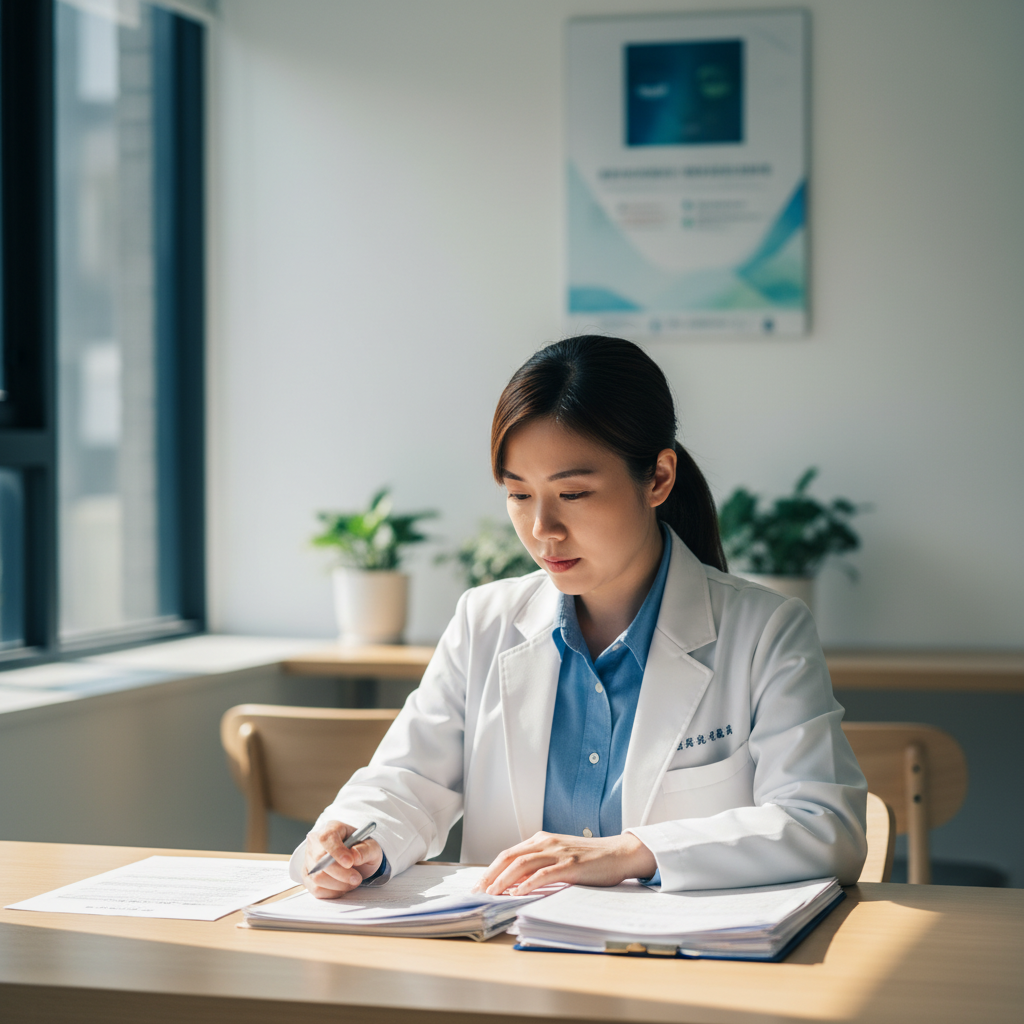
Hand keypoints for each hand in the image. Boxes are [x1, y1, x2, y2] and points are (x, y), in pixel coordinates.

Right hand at [302, 820, 383, 898]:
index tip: (350, 863)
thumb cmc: (362, 850)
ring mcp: (308, 859)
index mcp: (332, 828)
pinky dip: (332, 892)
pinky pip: (316, 889)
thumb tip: (355, 856)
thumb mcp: (371, 847)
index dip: (337, 851)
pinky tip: (342, 886)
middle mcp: (315, 842)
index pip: (327, 838)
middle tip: (357, 878)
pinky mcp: (307, 876)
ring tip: (352, 881)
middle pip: (320, 860)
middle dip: (341, 873)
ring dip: (338, 884)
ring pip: (317, 877)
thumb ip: (366, 850)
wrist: (356, 860)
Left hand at [475, 830, 656, 896]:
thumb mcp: (559, 857)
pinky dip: (528, 884)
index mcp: (542, 840)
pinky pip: (544, 874)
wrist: (619, 853)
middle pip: (510, 857)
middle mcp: (546, 842)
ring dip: (504, 880)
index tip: (478, 885)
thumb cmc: (589, 859)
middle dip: (490, 875)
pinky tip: (518, 894)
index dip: (490, 869)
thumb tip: (515, 883)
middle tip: (478, 892)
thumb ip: (539, 865)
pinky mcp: (571, 865)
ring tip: (492, 894)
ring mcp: (558, 853)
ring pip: (523, 865)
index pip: (508, 854)